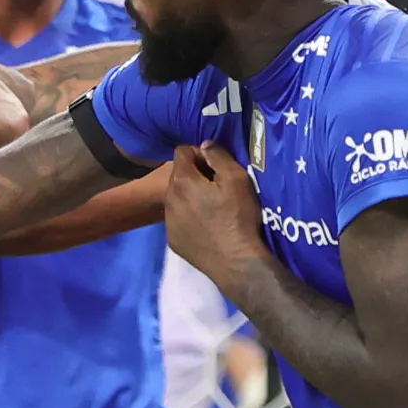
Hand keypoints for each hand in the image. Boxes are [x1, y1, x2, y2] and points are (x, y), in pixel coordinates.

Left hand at [162, 142, 266, 290]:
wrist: (236, 261)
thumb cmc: (238, 217)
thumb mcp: (236, 178)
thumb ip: (218, 156)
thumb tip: (204, 145)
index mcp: (182, 180)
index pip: (182, 151)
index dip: (200, 153)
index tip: (216, 166)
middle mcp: (169, 198)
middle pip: (178, 176)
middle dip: (195, 176)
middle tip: (217, 188)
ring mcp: (169, 222)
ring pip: (177, 199)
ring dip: (190, 198)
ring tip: (212, 209)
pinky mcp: (173, 240)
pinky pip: (178, 220)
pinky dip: (189, 218)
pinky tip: (207, 227)